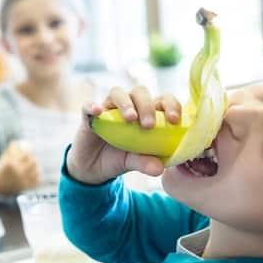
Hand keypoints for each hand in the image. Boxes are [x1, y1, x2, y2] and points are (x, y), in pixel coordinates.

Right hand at [0, 140, 40, 195]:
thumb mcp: (1, 161)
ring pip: (36, 169)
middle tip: (29, 158)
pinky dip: (36, 176)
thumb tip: (19, 142)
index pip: (25, 153)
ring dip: (34, 167)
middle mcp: (18, 172)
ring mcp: (24, 180)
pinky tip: (31, 175)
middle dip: (31, 158)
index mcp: (11, 163)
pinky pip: (37, 179)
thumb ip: (10, 152)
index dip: (26, 151)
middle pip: (33, 160)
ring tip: (29, 167)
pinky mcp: (27, 187)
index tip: (26, 150)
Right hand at [65, 86, 179, 184]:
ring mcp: (108, 108)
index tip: (174, 120)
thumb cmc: (120, 157)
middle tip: (149, 125)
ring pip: (117, 93)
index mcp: (146, 113)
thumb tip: (159, 169)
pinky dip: (92, 106)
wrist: (93, 167)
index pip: (162, 100)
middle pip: (140, 92)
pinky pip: (88, 106)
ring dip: (125, 103)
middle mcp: (129, 105)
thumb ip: (145, 162)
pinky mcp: (88, 116)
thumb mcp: (134, 162)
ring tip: (130, 118)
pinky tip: (98, 111)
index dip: (171, 105)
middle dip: (147, 105)